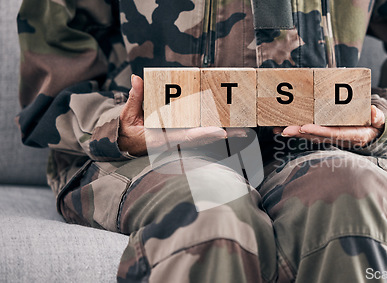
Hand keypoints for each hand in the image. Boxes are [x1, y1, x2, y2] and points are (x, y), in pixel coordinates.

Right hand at [118, 75, 245, 155]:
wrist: (126, 145)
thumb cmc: (127, 131)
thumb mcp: (127, 116)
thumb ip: (136, 97)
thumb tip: (137, 78)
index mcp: (161, 139)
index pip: (185, 136)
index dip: (203, 134)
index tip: (220, 132)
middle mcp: (174, 141)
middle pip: (203, 138)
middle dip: (223, 134)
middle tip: (243, 131)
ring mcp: (179, 140)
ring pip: (206, 137)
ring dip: (225, 133)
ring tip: (244, 130)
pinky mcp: (182, 136)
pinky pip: (201, 134)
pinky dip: (216, 131)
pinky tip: (231, 129)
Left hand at [273, 105, 384, 148]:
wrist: (372, 134)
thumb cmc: (374, 125)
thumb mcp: (379, 121)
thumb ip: (377, 117)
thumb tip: (373, 113)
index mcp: (351, 135)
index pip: (332, 133)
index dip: (318, 130)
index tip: (305, 127)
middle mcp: (338, 138)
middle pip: (315, 135)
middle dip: (299, 132)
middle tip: (284, 129)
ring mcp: (330, 136)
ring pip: (308, 134)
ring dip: (293, 131)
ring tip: (277, 128)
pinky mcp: (324, 133)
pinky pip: (308, 132)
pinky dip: (295, 130)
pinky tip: (281, 127)